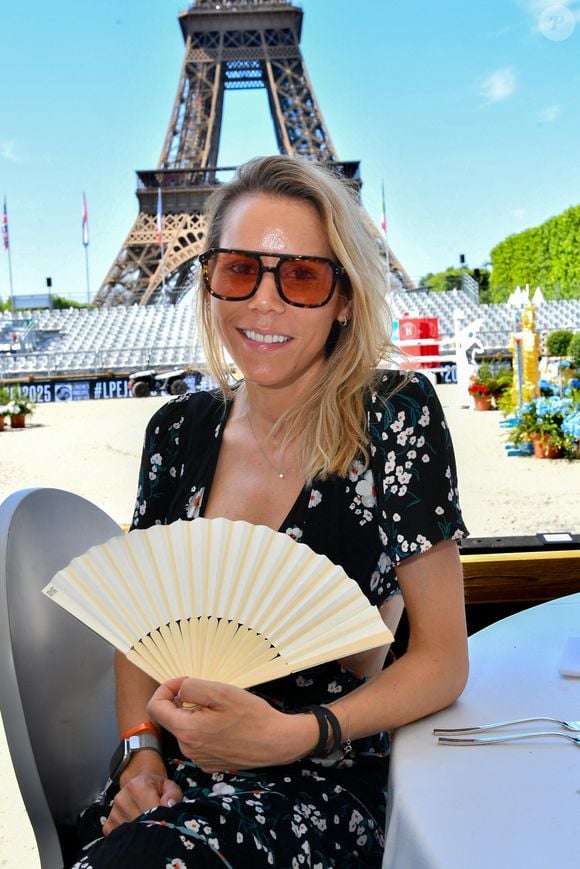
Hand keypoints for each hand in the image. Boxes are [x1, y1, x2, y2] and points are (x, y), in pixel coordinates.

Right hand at [103, 764, 182, 835]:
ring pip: (130, 833)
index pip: (150, 810)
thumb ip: (173, 794)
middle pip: (140, 823)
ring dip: (140, 833)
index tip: (166, 821)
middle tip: (158, 825)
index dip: (160, 818)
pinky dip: (129, 838)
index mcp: (138, 786)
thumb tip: (169, 805)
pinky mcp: (109, 824)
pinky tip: (136, 831)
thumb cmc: (155, 787)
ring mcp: (114, 812)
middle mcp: (122, 798)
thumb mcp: (169, 786)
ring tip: (148, 825)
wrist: (140, 784)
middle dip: (151, 827)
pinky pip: (119, 837)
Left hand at [147, 677, 316, 772]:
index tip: (185, 682)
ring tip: (222, 709)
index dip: (165, 689)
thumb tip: (177, 690)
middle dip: (184, 702)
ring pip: (186, 729)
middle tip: (210, 693)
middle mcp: (187, 749)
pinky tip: (226, 725)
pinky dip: (205, 730)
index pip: (155, 708)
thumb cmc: (251, 715)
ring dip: (196, 715)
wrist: (277, 742)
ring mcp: (199, 759)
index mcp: (186, 730)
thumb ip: (191, 688)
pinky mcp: (210, 764)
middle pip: (172, 718)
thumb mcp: (220, 691)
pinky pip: (198, 742)